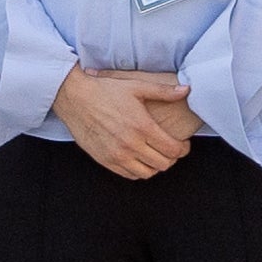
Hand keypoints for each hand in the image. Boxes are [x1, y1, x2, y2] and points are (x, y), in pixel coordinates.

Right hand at [55, 66, 195, 183]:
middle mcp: (130, 144)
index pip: (173, 150)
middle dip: (172, 158)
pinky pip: (129, 175)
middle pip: (163, 164)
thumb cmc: (104, 91)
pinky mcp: (105, 160)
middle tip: (171, 149)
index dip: (183, 149)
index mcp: (142, 127)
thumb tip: (186, 89)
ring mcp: (116, 154)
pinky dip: (138, 170)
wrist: (74, 97)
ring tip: (155, 155)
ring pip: (147, 173)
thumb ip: (164, 91)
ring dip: (156, 166)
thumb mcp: (136, 86)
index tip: (183, 144)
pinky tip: (139, 159)